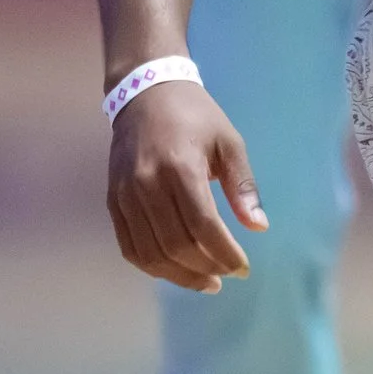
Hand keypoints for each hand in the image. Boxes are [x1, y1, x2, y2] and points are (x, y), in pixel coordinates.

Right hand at [107, 82, 265, 290]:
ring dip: (181, 276)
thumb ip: (242, 186)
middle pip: (176, 245)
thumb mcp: (228, 142)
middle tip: (227, 275)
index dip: (225, 254)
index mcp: (180, 167)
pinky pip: (129, 247)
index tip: (243, 268)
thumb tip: (259, 226)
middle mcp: (147, 184)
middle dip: (207, 268)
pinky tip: (176, 271)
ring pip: (151, 253)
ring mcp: (125, 195)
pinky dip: (153, 266)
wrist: (145, 92)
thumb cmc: (195, 116)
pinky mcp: (113, 201)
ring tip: (206, 281)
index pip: (203, 226)